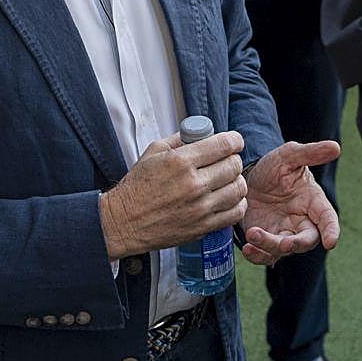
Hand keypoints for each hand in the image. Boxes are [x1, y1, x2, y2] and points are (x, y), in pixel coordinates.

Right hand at [97, 130, 246, 259]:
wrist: (123, 222)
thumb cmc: (136, 188)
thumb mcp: (153, 152)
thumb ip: (179, 140)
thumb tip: (200, 133)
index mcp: (181, 162)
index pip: (224, 145)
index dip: (234, 140)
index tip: (234, 142)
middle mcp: (194, 184)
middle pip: (234, 165)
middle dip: (233, 159)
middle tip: (228, 160)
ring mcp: (200, 207)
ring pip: (238, 188)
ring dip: (237, 181)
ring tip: (228, 180)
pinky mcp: (203, 226)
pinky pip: (235, 213)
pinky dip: (237, 203)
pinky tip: (229, 198)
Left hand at [237, 140, 341, 265]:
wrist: (247, 177)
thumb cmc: (273, 167)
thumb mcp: (289, 156)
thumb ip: (310, 153)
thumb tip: (336, 147)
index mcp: (312, 202)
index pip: (327, 218)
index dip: (331, 230)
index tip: (331, 242)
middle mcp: (301, 221)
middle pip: (307, 240)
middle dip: (297, 244)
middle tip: (284, 244)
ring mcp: (283, 233)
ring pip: (284, 250)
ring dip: (270, 247)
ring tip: (253, 234)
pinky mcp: (265, 242)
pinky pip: (265, 256)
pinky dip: (257, 256)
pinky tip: (247, 248)